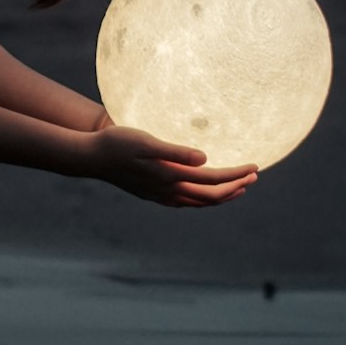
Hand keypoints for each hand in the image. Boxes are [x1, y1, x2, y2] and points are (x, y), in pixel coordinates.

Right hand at [85, 125, 257, 208]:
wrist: (90, 157)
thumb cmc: (116, 143)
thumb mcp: (147, 142)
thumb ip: (176, 151)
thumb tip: (205, 159)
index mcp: (170, 177)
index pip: (213, 180)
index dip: (236, 175)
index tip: (255, 167)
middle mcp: (167, 191)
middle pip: (210, 197)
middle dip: (235, 187)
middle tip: (254, 176)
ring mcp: (159, 195)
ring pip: (198, 202)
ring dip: (220, 196)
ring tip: (237, 187)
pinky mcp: (152, 193)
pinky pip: (185, 202)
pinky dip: (202, 198)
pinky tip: (200, 192)